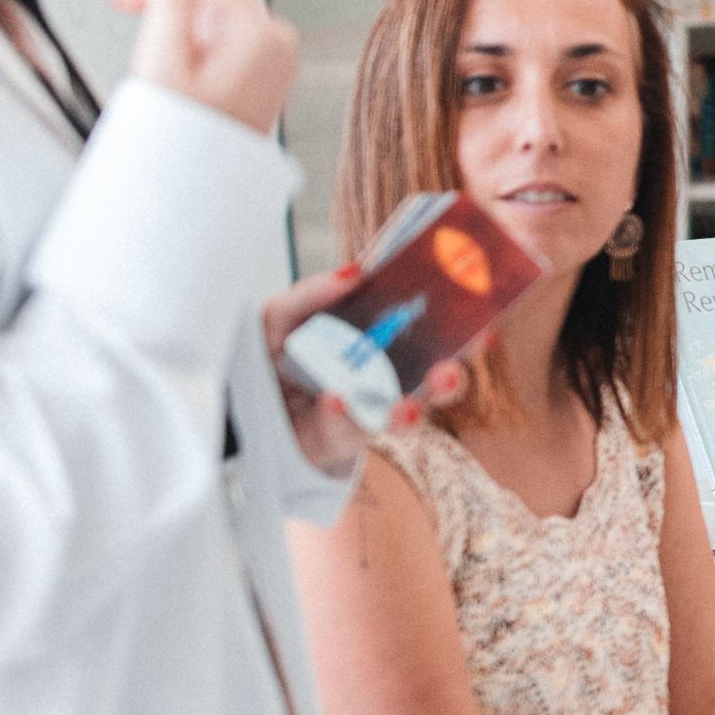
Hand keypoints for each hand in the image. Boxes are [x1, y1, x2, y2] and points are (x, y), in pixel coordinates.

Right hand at [114, 0, 298, 134]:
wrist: (198, 190)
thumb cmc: (180, 138)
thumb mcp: (164, 59)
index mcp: (261, 32)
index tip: (127, 2)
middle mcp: (278, 41)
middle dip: (171, 6)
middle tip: (142, 43)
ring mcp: (277, 59)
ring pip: (217, 14)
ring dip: (182, 29)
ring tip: (164, 71)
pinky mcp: (267, 75)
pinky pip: (227, 41)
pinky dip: (198, 49)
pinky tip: (184, 81)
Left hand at [260, 265, 468, 479]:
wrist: (232, 407)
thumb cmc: (266, 357)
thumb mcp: (279, 316)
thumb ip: (313, 294)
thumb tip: (356, 271)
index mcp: (377, 345)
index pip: (427, 338)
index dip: (457, 332)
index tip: (482, 325)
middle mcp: (380, 382)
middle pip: (427, 384)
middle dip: (446, 380)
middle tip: (450, 371)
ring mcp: (361, 415)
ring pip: (399, 419)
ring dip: (408, 412)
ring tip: (405, 406)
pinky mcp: (335, 443)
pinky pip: (347, 433)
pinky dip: (343, 416)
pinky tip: (336, 400)